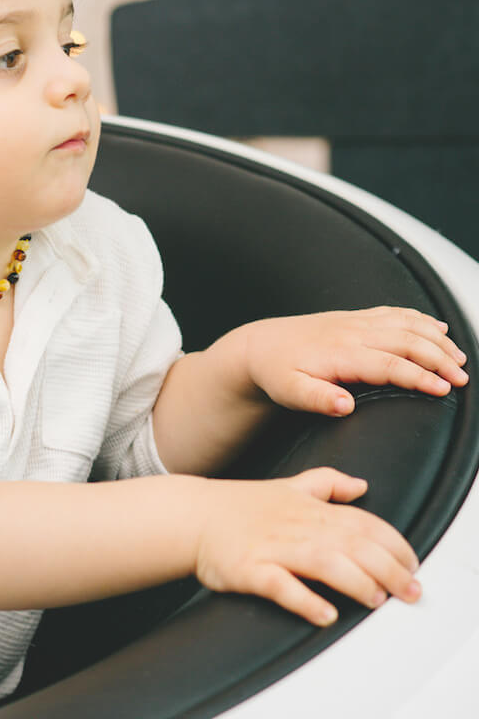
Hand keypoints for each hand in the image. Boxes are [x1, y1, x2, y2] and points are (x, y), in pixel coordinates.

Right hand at [195, 467, 419, 624]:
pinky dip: (305, 601)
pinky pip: (280, 586)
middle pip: (352, 543)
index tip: (412, 565)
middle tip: (408, 591)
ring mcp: (271, 547)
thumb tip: (361, 485)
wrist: (190, 516)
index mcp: (308, 508)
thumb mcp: (286, 485)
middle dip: (388, 569)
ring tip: (374, 599)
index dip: (394, 544)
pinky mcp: (249, 569)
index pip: (363, 523)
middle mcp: (295, 526)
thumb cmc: (238, 506)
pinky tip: (324, 614)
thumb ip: (326, 484)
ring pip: (323, 562)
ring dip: (355, 582)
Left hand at [239, 306, 467, 415]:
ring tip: (459, 358)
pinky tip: (437, 327)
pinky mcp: (354, 317)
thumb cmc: (275, 372)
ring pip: (406, 323)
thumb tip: (344, 405)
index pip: (390, 364)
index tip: (444, 389)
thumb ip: (317, 399)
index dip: (420, 376)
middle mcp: (352, 332)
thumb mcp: (289, 392)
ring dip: (436, 338)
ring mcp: (354, 321)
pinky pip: (393, 312)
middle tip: (462, 378)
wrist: (259, 345)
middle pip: (407, 341)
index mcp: (340, 353)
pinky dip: (420, 318)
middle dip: (439, 358)